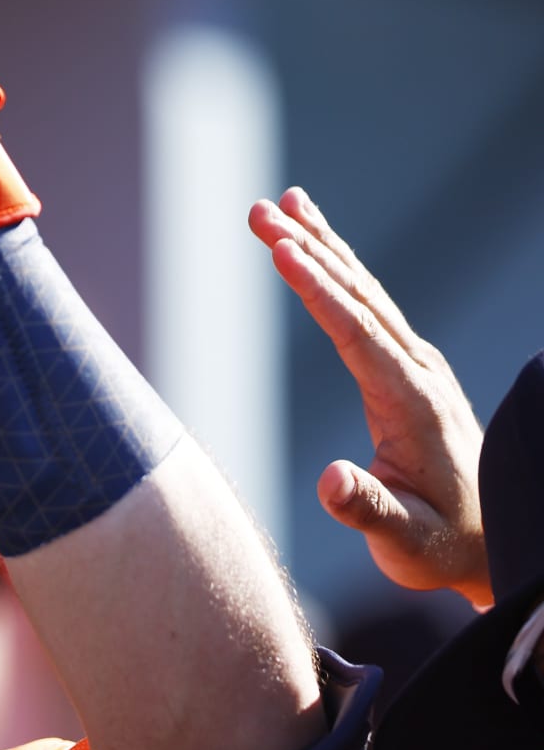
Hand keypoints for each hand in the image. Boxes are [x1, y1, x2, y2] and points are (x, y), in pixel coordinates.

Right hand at [249, 187, 489, 605]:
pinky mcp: (406, 366)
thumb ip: (367, 510)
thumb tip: (328, 480)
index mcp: (411, 401)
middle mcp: (417, 371)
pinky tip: (315, 246)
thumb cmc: (441, 544)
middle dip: (308, 248)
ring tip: (280, 205)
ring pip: (363, 291)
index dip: (317, 289)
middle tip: (259, 210)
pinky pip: (366, 303)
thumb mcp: (405, 542)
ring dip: (320, 246)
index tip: (282, 249)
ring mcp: (415, 364)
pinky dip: (336, 267)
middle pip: (357, 295)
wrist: (491, 537)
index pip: (356, 332)